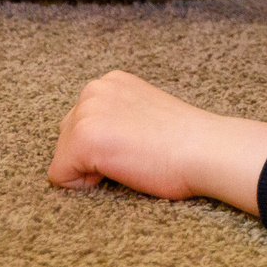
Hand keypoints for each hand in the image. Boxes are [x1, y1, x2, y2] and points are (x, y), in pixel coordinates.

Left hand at [49, 70, 266, 213]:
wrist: (207, 149)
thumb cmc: (186, 141)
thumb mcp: (144, 111)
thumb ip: (118, 113)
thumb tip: (100, 135)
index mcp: (111, 81)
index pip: (82, 121)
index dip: (104, 143)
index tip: (135, 143)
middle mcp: (94, 89)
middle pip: (66, 137)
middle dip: (89, 154)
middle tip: (132, 155)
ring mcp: (87, 113)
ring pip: (62, 156)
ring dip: (88, 168)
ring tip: (128, 160)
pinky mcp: (83, 139)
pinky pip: (59, 175)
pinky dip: (82, 185)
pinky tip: (118, 171)